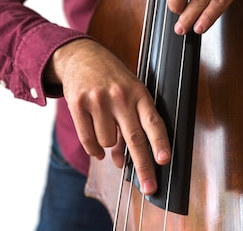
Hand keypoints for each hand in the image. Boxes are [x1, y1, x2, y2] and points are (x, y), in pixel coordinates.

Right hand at [45, 38, 170, 194]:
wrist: (81, 55)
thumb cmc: (111, 77)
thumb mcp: (127, 93)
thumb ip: (129, 124)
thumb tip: (122, 161)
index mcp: (138, 92)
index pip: (153, 120)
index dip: (160, 142)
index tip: (164, 160)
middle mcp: (120, 96)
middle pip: (134, 138)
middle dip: (144, 166)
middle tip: (150, 187)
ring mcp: (98, 100)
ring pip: (108, 142)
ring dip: (109, 147)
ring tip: (108, 130)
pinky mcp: (78, 104)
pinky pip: (88, 140)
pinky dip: (94, 150)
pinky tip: (98, 149)